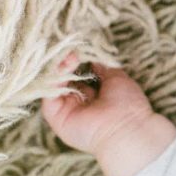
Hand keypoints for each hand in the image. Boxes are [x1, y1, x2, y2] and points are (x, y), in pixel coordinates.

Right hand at [41, 52, 175, 175]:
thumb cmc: (128, 104)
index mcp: (93, 97)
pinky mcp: (56, 117)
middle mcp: (77, 104)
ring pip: (53, 84)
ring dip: (59, 66)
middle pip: (62, 79)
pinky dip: (54, 76)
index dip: (76, 60)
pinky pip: (48, 93)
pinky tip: (66, 64)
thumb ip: (102, 66)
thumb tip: (94, 55)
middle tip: (71, 47)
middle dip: (64, 62)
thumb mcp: (116, 78)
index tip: (79, 47)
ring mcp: (66, 111)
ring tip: (70, 54)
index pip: (77, 75)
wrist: (127, 128)